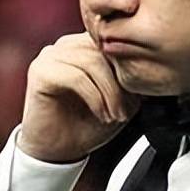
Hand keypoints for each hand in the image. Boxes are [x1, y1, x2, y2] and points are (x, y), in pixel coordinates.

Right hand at [18, 32, 139, 162]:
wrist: (59, 150)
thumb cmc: (88, 123)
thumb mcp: (120, 97)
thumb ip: (129, 77)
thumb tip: (149, 66)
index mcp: (85, 44)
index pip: (115, 40)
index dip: (131, 66)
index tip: (141, 95)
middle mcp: (66, 44)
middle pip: (104, 49)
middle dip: (122, 81)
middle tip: (127, 110)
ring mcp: (50, 55)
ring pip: (92, 62)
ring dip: (110, 92)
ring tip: (116, 114)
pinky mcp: (40, 71)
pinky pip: (76, 77)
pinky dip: (95, 97)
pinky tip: (101, 114)